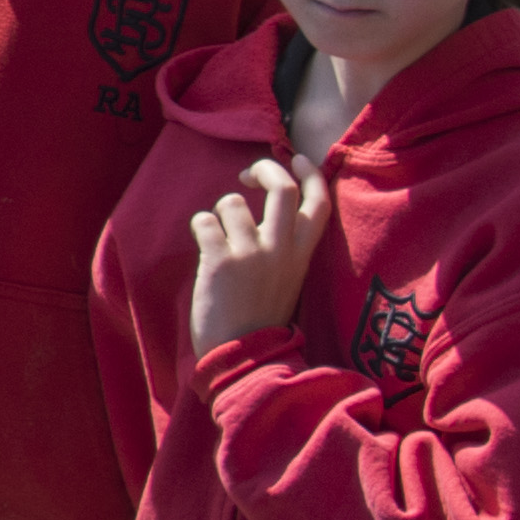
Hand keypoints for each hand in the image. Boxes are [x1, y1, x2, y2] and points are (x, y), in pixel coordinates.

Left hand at [186, 157, 328, 352]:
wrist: (243, 359)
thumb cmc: (260, 321)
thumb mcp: (287, 281)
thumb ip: (284, 249)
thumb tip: (271, 213)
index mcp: (302, 256)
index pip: (318, 203)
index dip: (311, 174)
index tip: (299, 159)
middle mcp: (281, 249)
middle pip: (281, 187)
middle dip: (264, 168)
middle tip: (247, 174)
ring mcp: (251, 253)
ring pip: (233, 201)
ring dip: (220, 213)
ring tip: (218, 237)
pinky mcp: (220, 260)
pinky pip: (205, 220)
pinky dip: (200, 227)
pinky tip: (204, 248)